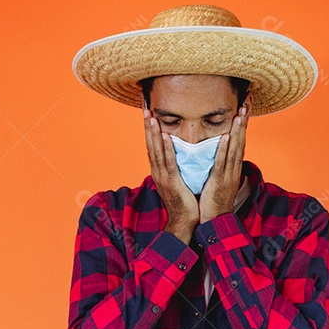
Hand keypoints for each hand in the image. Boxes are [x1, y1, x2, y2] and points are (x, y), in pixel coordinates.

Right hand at [143, 104, 198, 238]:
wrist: (184, 221)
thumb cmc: (184, 201)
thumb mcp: (177, 180)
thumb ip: (175, 168)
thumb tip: (177, 156)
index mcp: (159, 170)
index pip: (152, 145)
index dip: (149, 129)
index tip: (148, 112)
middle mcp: (158, 171)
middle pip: (150, 144)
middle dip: (147, 125)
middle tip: (144, 107)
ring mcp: (163, 177)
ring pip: (156, 150)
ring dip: (153, 132)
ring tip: (151, 116)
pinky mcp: (172, 182)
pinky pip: (168, 162)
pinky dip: (166, 148)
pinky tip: (164, 136)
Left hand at [199, 92, 251, 222]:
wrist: (214, 222)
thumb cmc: (214, 202)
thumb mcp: (218, 179)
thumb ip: (219, 165)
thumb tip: (217, 153)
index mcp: (232, 167)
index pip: (239, 141)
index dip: (242, 124)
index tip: (245, 107)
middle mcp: (233, 168)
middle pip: (241, 140)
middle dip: (244, 121)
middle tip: (248, 101)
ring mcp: (228, 175)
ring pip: (235, 148)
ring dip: (238, 130)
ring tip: (241, 113)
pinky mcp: (219, 182)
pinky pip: (222, 163)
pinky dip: (225, 149)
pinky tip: (227, 136)